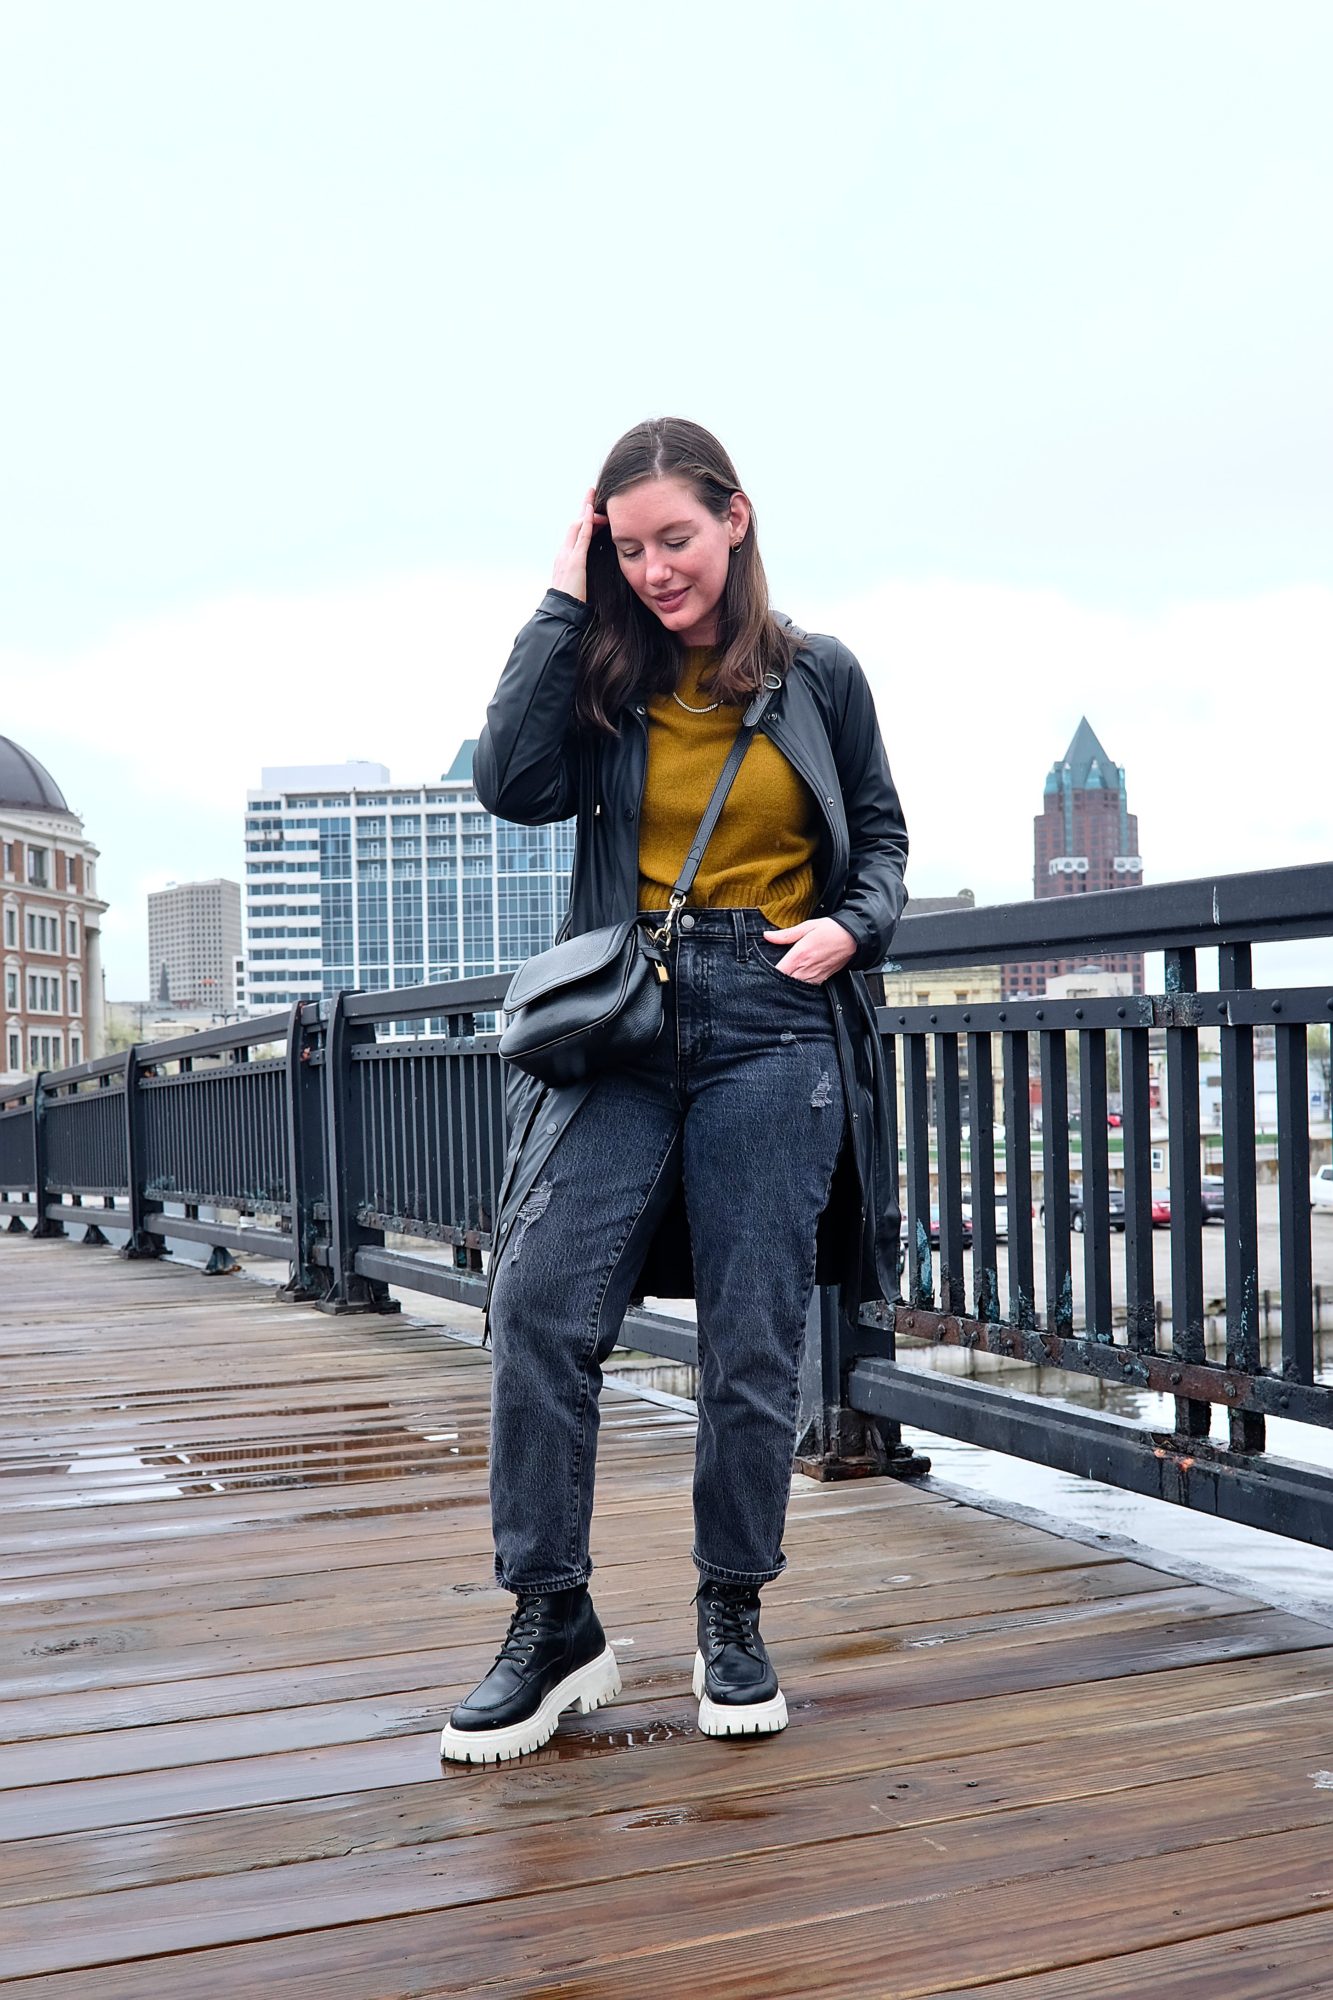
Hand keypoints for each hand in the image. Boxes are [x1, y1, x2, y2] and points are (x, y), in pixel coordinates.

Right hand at [551, 488, 607, 602]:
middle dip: (583, 507)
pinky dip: (587, 522)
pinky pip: (581, 536)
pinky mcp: (575, 560)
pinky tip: (592, 511)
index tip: (591, 509)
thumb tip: (586, 573)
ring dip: (586, 510)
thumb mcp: (576, 584)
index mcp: (565, 558)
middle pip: (574, 524)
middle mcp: (563, 552)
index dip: (583, 519)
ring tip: (594, 496)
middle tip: (591, 493)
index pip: (575, 533)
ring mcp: (567, 555)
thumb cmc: (570, 602)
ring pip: (577, 526)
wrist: (561, 612)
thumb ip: (580, 574)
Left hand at [762, 917, 856, 982]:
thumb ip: (785, 934)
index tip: (761, 969)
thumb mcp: (807, 926)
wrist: (854, 938)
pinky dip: (798, 984)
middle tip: (767, 975)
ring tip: (781, 977)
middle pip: (783, 981)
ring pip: (793, 986)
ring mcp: (814, 976)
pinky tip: (795, 978)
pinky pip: (805, 986)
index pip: (777, 971)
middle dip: (775, 979)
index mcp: (799, 955)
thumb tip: (767, 936)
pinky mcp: (821, 979)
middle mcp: (805, 968)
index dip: (767, 972)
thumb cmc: (831, 930)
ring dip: (786, 983)